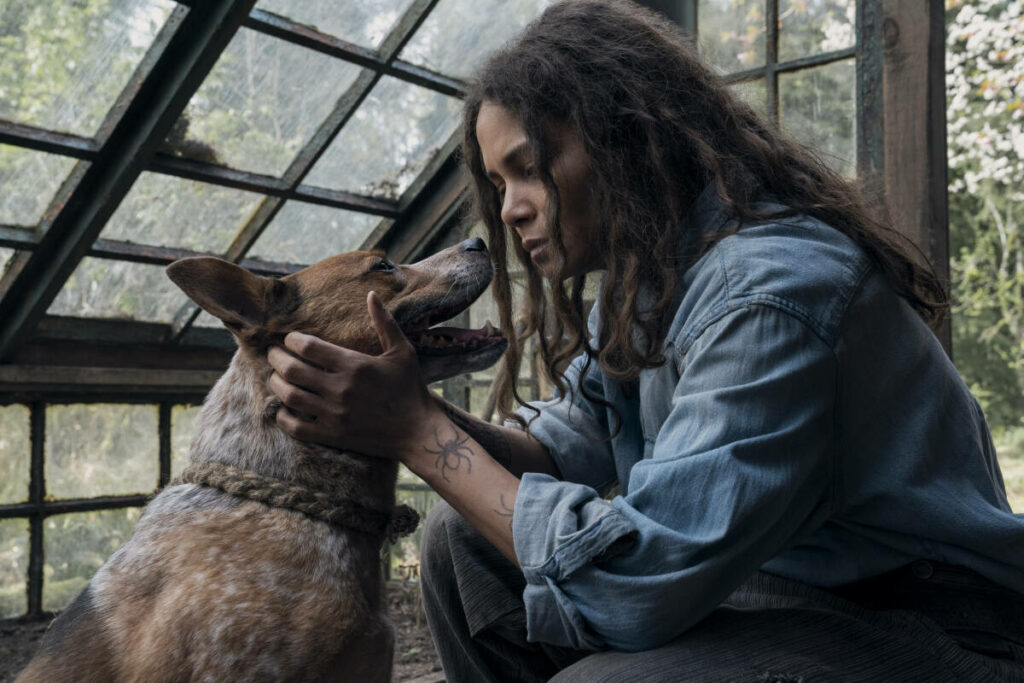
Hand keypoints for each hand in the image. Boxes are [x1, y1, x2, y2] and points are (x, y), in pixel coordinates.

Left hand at [267, 291, 439, 457]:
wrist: (418, 431)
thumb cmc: (410, 388)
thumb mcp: (402, 351)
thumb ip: (384, 322)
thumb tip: (371, 294)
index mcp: (355, 365)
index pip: (308, 347)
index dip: (291, 340)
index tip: (289, 339)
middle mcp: (341, 389)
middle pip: (292, 370)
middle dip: (276, 358)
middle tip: (273, 354)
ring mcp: (335, 414)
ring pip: (289, 397)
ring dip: (275, 384)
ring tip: (275, 377)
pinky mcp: (333, 435)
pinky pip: (297, 427)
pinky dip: (283, 417)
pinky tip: (283, 408)